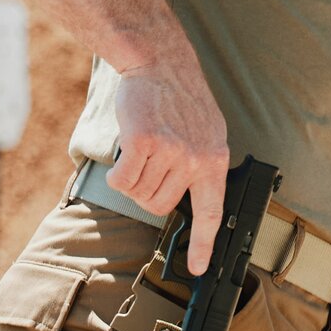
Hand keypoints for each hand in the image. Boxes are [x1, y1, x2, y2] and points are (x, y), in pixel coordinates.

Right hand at [110, 57, 229, 274]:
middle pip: (160, 206)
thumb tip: (193, 198)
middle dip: (147, 192)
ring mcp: (170, 152)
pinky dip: (117, 173)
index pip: (211, 214)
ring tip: (141, 149)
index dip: (202, 245)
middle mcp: (194, 160)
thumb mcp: (205, 132)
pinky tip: (125, 151)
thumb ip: (201, 165)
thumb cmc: (178, 98)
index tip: (196, 268)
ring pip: (139, 194)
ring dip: (132, 178)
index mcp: (213, 161)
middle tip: (148, 165)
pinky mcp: (143, 144)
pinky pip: (122, 182)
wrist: (159, 62)